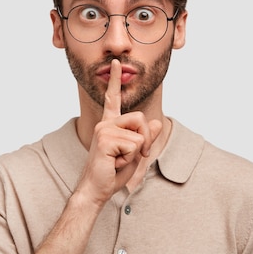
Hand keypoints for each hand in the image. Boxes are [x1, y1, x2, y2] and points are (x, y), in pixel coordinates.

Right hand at [76, 59, 161, 205]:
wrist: (97, 190)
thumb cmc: (113, 173)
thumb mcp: (136, 154)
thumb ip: (146, 138)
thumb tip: (155, 121)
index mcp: (110, 124)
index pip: (113, 99)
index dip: (116, 80)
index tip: (116, 63)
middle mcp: (105, 123)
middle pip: (141, 119)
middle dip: (145, 141)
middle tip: (131, 157)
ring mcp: (103, 129)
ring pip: (140, 134)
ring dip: (137, 152)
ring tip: (119, 161)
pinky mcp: (105, 139)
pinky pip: (134, 145)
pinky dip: (129, 158)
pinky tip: (114, 163)